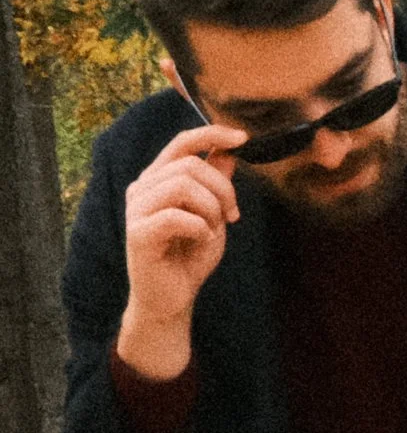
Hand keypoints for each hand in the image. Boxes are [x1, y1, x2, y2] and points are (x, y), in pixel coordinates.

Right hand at [118, 124, 244, 379]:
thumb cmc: (190, 256)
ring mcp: (136, 210)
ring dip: (211, 209)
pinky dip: (200, 228)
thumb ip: (216, 183)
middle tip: (232, 216)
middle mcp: (142, 188)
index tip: (243, 139)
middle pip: (190, 165)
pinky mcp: (138, 233)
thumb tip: (228, 150)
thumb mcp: (212, 214)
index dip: (212, 134)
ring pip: (183, 186)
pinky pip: (177, 216)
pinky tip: (201, 241)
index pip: (181, 142)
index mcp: (158, 179)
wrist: (171, 298)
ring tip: (213, 230)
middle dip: (223, 189)